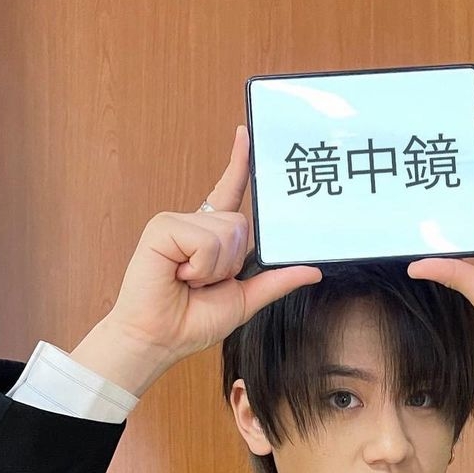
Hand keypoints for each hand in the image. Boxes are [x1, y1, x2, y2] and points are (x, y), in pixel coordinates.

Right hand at [107, 126, 321, 363]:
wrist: (160, 339)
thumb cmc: (193, 321)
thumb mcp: (246, 299)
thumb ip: (277, 281)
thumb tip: (313, 271)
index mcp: (211, 236)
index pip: (230, 191)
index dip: (239, 163)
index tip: (246, 133)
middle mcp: (195, 223)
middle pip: (241, 223)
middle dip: (232, 262)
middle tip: (203, 281)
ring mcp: (176, 222)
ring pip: (227, 232)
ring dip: (215, 268)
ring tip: (188, 279)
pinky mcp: (163, 227)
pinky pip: (205, 240)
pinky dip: (200, 266)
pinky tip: (178, 275)